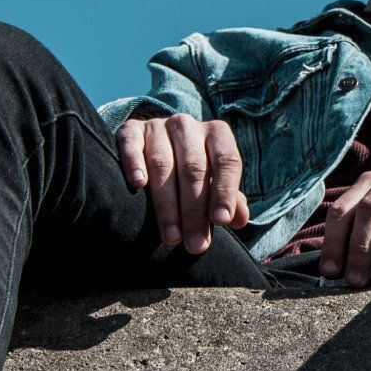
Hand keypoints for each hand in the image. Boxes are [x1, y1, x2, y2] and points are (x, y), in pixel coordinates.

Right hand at [116, 115, 248, 256]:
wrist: (153, 146)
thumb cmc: (192, 174)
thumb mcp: (214, 183)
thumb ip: (229, 199)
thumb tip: (239, 218)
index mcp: (216, 134)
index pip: (226, 161)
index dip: (225, 192)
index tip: (221, 221)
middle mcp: (188, 126)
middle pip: (194, 169)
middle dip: (195, 211)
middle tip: (195, 245)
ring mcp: (157, 126)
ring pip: (162, 163)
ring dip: (167, 205)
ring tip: (171, 237)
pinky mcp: (130, 130)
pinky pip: (131, 144)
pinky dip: (134, 163)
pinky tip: (138, 185)